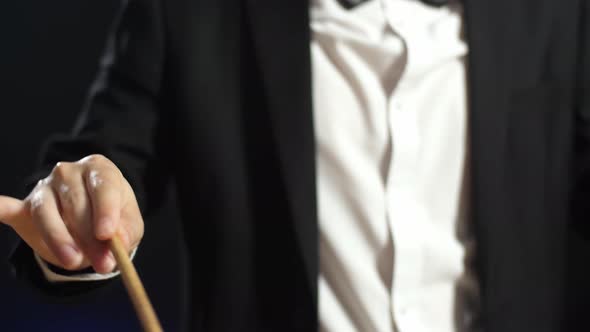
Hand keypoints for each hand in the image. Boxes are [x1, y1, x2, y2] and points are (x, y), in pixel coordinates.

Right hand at [0, 155, 143, 273]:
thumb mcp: (130, 226)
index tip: (106, 235)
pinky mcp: (25, 206)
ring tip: (74, 261)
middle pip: (76, 203)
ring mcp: (45, 187)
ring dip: (60, 239)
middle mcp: (69, 172)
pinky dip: (1, 208)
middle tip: (103, 264)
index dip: (105, 211)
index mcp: (100, 169)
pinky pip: (9, 208)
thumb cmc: (114, 218)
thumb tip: (118, 244)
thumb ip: (127, 233)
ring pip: (47, 212)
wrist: (91, 220)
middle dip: (89, 238)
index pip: (103, 187)